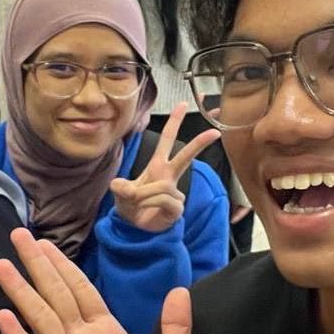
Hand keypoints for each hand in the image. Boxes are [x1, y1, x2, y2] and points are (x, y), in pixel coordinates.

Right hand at [0, 229, 192, 333]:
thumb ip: (175, 326)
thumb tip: (179, 289)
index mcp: (109, 333)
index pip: (81, 291)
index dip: (63, 266)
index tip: (46, 243)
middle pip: (56, 295)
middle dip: (37, 266)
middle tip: (18, 235)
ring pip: (41, 318)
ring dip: (21, 291)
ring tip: (1, 265)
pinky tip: (3, 317)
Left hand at [111, 102, 220, 232]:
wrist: (136, 230)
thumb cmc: (131, 206)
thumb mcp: (120, 194)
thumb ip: (120, 188)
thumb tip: (120, 185)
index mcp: (157, 166)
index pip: (167, 140)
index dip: (174, 121)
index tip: (183, 103)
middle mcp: (169, 176)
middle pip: (186, 156)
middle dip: (199, 143)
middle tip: (214, 132)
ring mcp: (175, 192)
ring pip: (162, 186)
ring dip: (143, 194)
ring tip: (136, 202)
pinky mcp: (177, 207)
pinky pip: (163, 199)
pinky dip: (149, 203)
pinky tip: (148, 210)